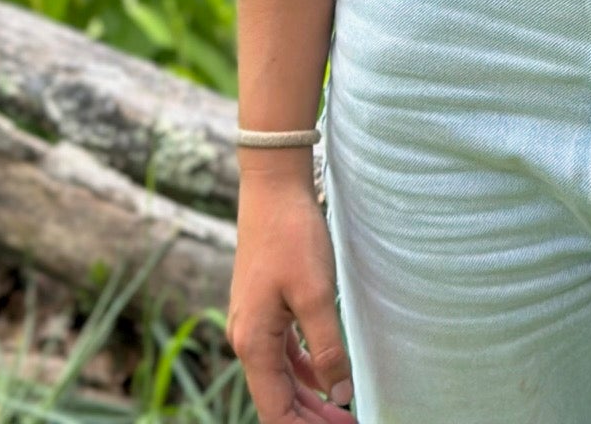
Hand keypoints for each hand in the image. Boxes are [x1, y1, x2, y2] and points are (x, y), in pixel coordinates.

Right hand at [227, 171, 354, 423]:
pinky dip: (305, 370)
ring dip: (310, 398)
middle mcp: (247, 340)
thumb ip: (327, 347)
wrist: (273, 190)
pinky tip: (326, 376)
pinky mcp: (264, 308)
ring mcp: (254, 324)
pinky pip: (283, 354)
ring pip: (281, 378)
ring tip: (342, 411)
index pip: (275, 411)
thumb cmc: (292, 237)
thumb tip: (340, 395)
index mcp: (254, 344)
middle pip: (277, 399)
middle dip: (310, 418)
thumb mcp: (315, 293)